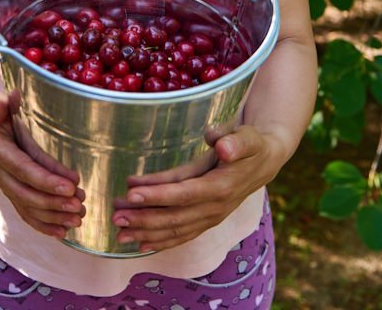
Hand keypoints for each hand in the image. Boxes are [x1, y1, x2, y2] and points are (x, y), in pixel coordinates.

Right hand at [0, 90, 84, 238]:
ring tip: (79, 217)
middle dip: (54, 202)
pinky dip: (43, 225)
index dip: (45, 178)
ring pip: (27, 207)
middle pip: (26, 193)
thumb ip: (0, 102)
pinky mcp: (11, 192)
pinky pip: (25, 213)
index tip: (71, 185)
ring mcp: (4, 185)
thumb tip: (11, 98)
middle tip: (80, 204)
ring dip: (53, 216)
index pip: (22, 167)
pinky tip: (63, 232)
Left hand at [111, 125, 286, 252]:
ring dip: (146, 232)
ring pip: (175, 230)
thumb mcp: (247, 137)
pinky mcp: (207, 221)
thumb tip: (221, 144)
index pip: (183, 193)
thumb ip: (235, 141)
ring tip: (118, 233)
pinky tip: (140, 244)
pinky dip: (161, 242)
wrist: (265, 162)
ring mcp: (211, 218)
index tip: (131, 193)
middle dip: (143, 218)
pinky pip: (183, 236)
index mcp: (221, 186)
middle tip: (115, 216)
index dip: (157, 194)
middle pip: (174, 217)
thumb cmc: (251, 145)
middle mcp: (215, 207)